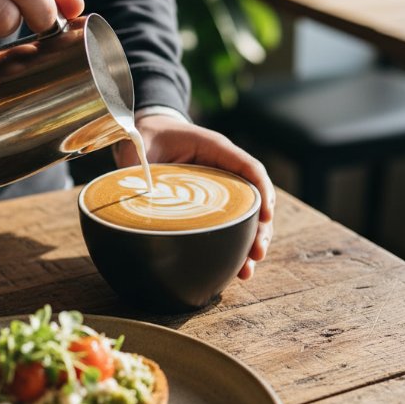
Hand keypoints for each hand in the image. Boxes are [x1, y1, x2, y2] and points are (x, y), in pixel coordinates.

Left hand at [113, 115, 275, 279]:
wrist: (145, 133)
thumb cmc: (147, 135)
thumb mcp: (143, 144)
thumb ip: (141, 164)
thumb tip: (138, 194)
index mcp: (214, 148)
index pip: (248, 167)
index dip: (262, 191)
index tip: (266, 216)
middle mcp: (224, 168)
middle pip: (255, 198)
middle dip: (260, 228)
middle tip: (257, 253)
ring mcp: (220, 188)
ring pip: (246, 216)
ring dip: (250, 242)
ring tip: (247, 270)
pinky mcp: (212, 203)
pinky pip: (229, 223)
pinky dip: (234, 244)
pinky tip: (233, 267)